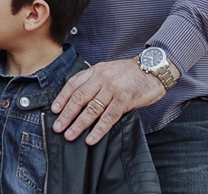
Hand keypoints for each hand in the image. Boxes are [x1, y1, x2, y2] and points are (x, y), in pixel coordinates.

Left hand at [50, 57, 167, 144]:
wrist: (153, 69)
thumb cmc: (131, 73)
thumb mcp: (109, 70)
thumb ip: (95, 82)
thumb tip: (80, 100)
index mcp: (96, 70)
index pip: (73, 84)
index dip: (62, 98)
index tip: (54, 110)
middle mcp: (102, 78)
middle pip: (79, 98)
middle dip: (66, 114)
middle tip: (57, 127)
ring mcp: (113, 89)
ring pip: (91, 109)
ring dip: (78, 124)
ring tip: (70, 135)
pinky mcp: (124, 99)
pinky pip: (108, 117)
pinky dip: (98, 130)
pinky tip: (91, 139)